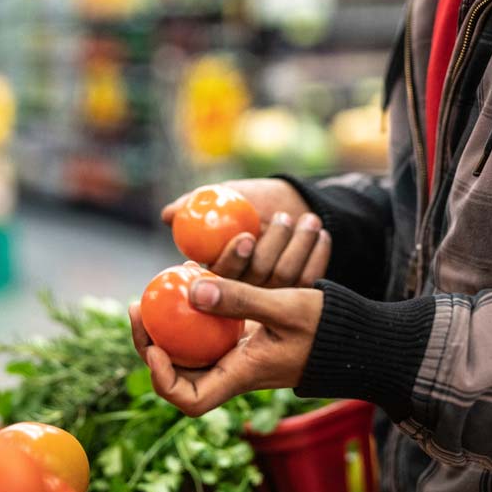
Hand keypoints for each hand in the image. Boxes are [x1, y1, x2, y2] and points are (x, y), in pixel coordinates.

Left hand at [129, 277, 322, 416]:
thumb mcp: (286, 306)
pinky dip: (191, 314)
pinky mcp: (245, 341)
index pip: (189, 401)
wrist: (357, 339)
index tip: (154, 344)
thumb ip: (240, 299)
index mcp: (241, 375)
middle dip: (150, 344)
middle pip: (177, 374)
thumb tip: (190, 290)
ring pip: (189, 352)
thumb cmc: (327, 328)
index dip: (162, 378)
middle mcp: (234, 371)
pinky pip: (207, 333)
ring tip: (152, 294)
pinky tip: (188, 283)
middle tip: (136, 307)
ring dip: (166, 328)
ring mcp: (238, 357)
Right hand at [162, 179, 330, 287]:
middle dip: (273, 246)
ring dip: (299, 245)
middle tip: (284, 218)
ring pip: (285, 277)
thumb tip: (167, 215)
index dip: (233, 259)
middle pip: (257, 278)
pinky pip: (309, 278)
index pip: (221, 276)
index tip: (247, 237)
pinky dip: (318, 254)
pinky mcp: (298, 292)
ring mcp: (272, 294)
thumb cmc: (248, 199)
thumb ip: (192, 205)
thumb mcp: (220, 196)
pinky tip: (323, 234)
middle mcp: (244, 289)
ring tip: (309, 219)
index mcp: (219, 271)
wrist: (286, 201)